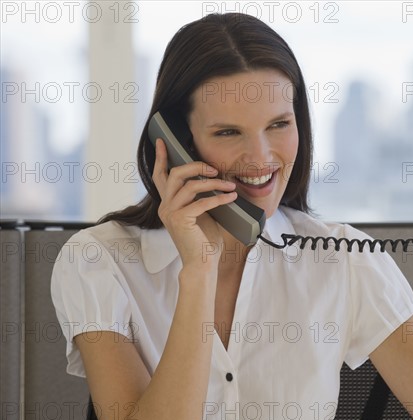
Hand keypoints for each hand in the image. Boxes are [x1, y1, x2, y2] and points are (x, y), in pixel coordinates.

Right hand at [152, 138, 236, 264]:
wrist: (202, 264)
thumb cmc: (204, 241)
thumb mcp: (203, 214)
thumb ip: (202, 197)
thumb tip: (217, 179)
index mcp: (168, 204)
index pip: (160, 176)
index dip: (161, 157)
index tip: (162, 141)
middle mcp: (165, 206)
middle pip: (176, 174)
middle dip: (196, 166)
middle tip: (214, 169)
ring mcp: (171, 213)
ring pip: (190, 185)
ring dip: (213, 183)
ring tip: (230, 185)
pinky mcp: (181, 220)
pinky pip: (202, 202)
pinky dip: (219, 197)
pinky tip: (232, 197)